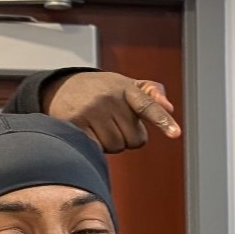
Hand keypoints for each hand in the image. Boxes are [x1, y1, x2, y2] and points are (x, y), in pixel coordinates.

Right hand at [42, 70, 180, 149]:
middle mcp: (110, 97)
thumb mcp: (125, 84)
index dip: (162, 120)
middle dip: (125, 135)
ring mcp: (92, 110)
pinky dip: (95, 146)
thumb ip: (150, 93)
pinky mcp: (76, 123)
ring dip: (109, 142)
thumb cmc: (99, 90)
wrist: (59, 88)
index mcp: (125, 87)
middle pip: (134, 139)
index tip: (175, 133)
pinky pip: (98, 149)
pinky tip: (87, 131)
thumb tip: (169, 107)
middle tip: (111, 121)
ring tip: (97, 124)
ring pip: (117, 147)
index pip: (148, 106)